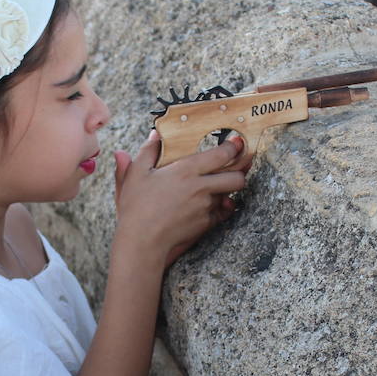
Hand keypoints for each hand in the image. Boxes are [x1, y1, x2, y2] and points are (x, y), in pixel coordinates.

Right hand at [112, 130, 251, 266]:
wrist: (142, 241)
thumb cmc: (136, 206)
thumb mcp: (136, 174)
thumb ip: (148, 151)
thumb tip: (155, 134)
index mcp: (186, 170)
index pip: (222, 155)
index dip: (233, 147)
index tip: (235, 143)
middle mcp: (201, 187)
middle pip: (237, 177)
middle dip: (240, 171)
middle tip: (235, 166)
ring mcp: (206, 207)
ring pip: (230, 194)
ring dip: (226, 189)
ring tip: (218, 184)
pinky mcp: (206, 224)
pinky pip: (222, 213)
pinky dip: (220, 207)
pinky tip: (212, 204)